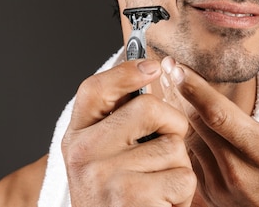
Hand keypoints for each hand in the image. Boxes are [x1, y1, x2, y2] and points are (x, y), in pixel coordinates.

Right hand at [62, 59, 196, 206]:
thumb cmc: (117, 198)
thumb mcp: (105, 157)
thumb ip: (119, 120)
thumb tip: (151, 68)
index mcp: (76, 137)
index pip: (94, 89)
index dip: (126, 71)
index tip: (154, 66)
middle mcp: (82, 153)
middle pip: (148, 109)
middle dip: (172, 127)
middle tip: (163, 153)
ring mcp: (104, 176)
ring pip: (173, 146)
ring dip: (177, 169)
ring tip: (154, 189)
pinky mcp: (130, 199)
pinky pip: (182, 177)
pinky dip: (182, 194)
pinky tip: (160, 205)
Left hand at [173, 64, 258, 206]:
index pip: (219, 114)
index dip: (195, 89)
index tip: (177, 67)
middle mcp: (238, 171)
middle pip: (198, 123)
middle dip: (186, 95)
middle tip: (176, 71)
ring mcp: (222, 188)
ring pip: (192, 141)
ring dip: (188, 118)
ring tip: (187, 98)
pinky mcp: (213, 199)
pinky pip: (193, 161)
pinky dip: (193, 141)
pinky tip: (201, 131)